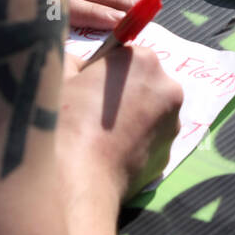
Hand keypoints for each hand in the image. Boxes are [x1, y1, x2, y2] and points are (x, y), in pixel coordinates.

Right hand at [60, 48, 182, 201]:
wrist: (77, 177)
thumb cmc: (66, 120)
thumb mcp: (61, 77)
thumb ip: (75, 63)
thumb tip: (79, 67)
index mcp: (143, 60)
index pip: (126, 56)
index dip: (105, 70)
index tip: (88, 87)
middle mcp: (168, 87)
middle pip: (145, 83)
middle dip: (125, 93)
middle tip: (94, 112)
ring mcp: (173, 123)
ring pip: (151, 112)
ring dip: (134, 117)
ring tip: (102, 136)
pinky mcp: (169, 154)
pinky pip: (151, 140)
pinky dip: (136, 143)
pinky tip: (112, 153)